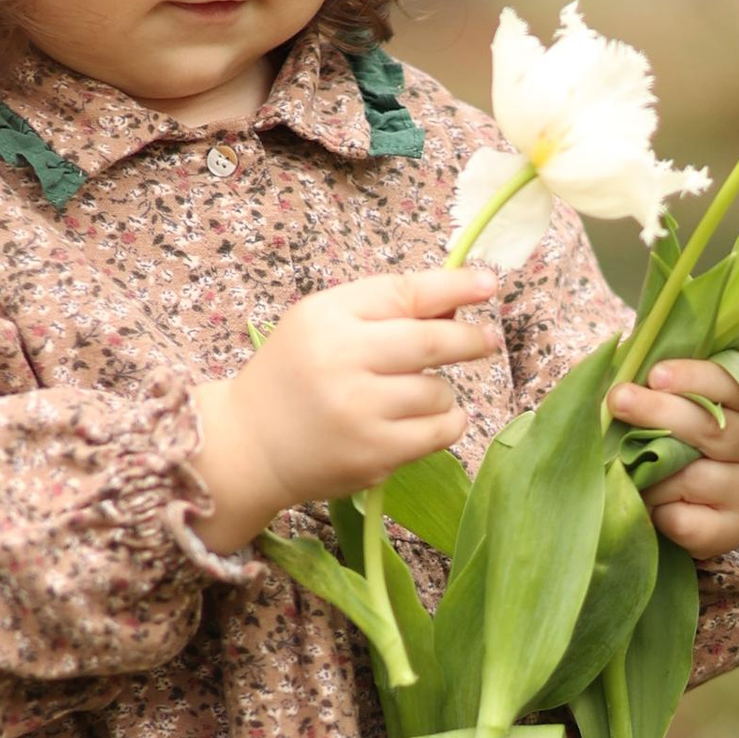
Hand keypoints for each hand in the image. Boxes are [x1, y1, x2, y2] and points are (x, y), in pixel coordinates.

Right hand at [192, 268, 502, 550]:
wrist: (249, 445)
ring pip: (439, 391)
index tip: (489, 283)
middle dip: (470, 339)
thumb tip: (456, 305)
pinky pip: (439, 433)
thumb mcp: (322, 324)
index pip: (404, 293)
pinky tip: (431, 420)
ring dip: (442, 392)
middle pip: (432, 341)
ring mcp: (359, 411)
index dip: (454, 286)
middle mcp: (342, 360)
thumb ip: (382, 309)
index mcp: (327, 317)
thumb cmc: (295, 376)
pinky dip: (447, 423)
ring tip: (418, 395)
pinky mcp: (374, 454)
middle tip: (489, 340)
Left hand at [608, 357, 738, 561]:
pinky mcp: (732, 531)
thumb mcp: (685, 406)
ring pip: (689, 478)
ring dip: (650, 472)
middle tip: (618, 400)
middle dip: (659, 412)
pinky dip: (658, 511)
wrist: (713, 504)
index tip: (654, 375)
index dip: (693, 378)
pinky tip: (654, 505)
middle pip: (709, 428)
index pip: (731, 384)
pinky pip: (681, 519)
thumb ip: (657, 385)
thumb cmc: (690, 441)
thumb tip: (593, 360)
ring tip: (632, 467)